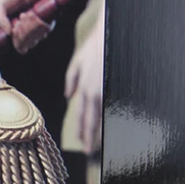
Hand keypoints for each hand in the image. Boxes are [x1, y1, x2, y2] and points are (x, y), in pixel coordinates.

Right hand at [0, 0, 52, 53]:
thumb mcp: (0, 5)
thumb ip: (0, 20)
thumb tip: (9, 34)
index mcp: (13, 28)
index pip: (19, 45)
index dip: (18, 41)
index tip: (15, 29)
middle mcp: (26, 28)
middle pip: (29, 42)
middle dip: (24, 33)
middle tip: (20, 18)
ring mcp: (36, 23)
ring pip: (38, 37)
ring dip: (31, 28)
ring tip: (25, 14)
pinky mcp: (46, 16)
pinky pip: (47, 28)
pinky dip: (40, 24)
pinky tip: (32, 14)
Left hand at [65, 18, 104, 153]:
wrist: (110, 33)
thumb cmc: (94, 47)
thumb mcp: (78, 62)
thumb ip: (71, 80)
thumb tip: (69, 96)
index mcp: (85, 89)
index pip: (82, 116)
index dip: (81, 130)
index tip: (81, 142)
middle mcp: (95, 93)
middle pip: (91, 121)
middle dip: (89, 136)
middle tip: (87, 150)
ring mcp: (106, 91)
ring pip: (101, 117)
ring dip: (98, 131)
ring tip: (96, 143)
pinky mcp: (115, 87)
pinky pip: (112, 107)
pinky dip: (108, 117)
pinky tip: (108, 125)